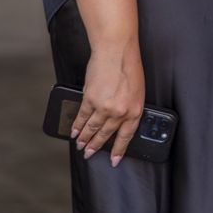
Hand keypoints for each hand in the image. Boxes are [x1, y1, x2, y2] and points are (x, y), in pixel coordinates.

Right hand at [73, 43, 145, 166]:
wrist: (117, 52)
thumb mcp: (137, 92)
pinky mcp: (90, 100)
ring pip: (92, 129)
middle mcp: (119, 112)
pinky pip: (82, 118)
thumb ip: (129, 108)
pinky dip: (77, 126)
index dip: (119, 150)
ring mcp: (104, 107)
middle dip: (96, 147)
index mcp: (134, 111)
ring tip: (80, 145)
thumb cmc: (129, 67)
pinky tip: (75, 132)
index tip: (114, 160)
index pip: (126, 137)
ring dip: (85, 139)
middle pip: (106, 135)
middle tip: (89, 154)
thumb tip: (120, 121)